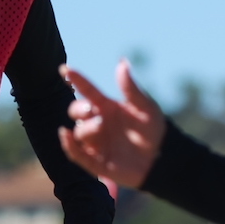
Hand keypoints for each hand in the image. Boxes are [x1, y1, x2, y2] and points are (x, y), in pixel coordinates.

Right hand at [58, 61, 163, 188]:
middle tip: (91, 109)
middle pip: (76, 111)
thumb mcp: (145, 107)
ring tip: (100, 125)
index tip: (65, 69)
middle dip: (79, 108)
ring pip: (79, 132)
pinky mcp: (95, 161)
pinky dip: (68, 145)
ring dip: (86, 128)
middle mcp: (98, 122)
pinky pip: (75, 154)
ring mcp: (95, 142)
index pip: (88, 90)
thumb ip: (131, 88)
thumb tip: (122, 62)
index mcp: (107, 107)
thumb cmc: (152, 130)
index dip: (76, 79)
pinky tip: (66, 135)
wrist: (160, 159)